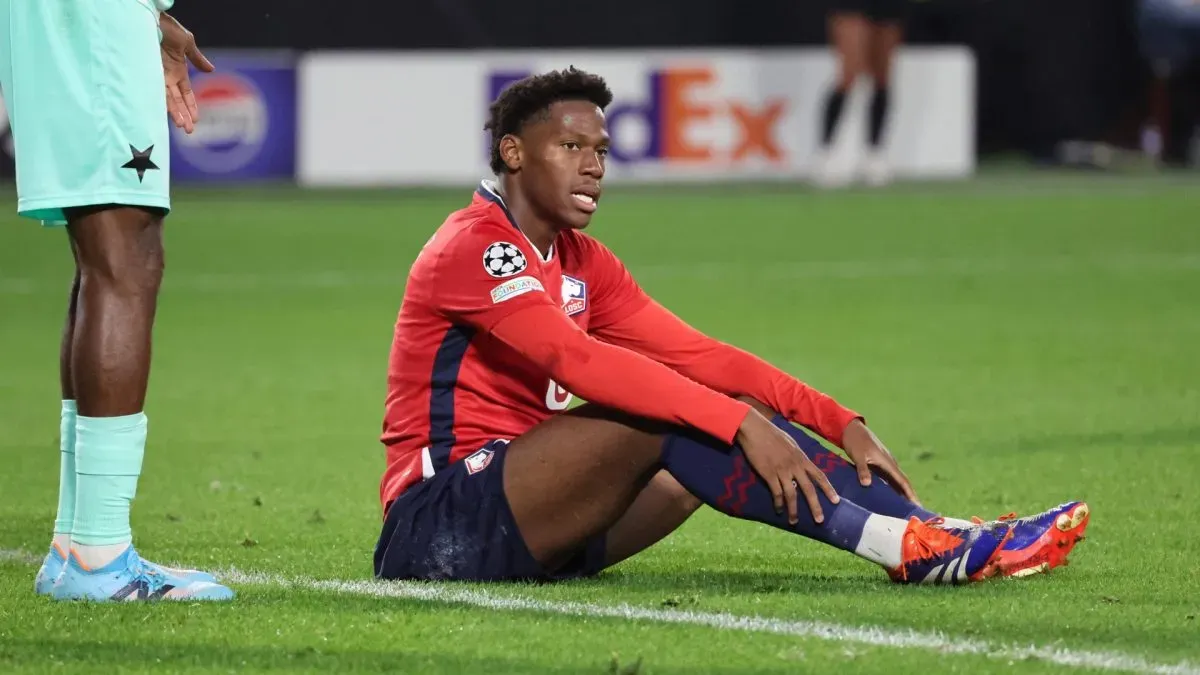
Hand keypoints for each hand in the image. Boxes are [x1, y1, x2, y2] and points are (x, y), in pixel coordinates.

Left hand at [159, 13, 214, 133]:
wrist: (150, 19)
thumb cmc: (168, 28)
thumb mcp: (187, 42)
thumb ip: (197, 58)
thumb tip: (211, 70)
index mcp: (177, 70)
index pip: (186, 94)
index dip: (191, 106)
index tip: (196, 120)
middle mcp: (166, 76)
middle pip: (177, 101)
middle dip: (184, 115)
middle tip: (189, 131)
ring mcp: (156, 75)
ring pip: (167, 99)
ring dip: (175, 113)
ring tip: (181, 126)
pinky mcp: (146, 73)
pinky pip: (155, 91)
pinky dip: (162, 103)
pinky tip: (167, 114)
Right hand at [736, 410, 839, 524]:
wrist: (755, 429)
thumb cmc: (772, 434)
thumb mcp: (791, 443)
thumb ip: (798, 456)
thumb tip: (802, 464)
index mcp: (802, 458)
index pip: (819, 476)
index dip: (828, 489)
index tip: (836, 501)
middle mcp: (795, 466)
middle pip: (808, 489)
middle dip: (815, 506)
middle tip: (820, 520)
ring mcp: (782, 470)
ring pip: (792, 495)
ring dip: (794, 510)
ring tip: (794, 521)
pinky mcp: (769, 474)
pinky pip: (776, 492)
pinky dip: (778, 503)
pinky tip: (778, 509)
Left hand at [841, 419, 920, 504]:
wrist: (851, 428)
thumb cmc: (855, 441)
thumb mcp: (858, 455)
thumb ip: (863, 469)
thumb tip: (867, 484)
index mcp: (888, 462)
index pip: (902, 481)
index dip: (910, 494)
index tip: (918, 505)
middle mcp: (890, 463)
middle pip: (903, 482)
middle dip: (910, 496)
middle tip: (916, 512)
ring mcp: (885, 463)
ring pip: (897, 481)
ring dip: (902, 493)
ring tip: (906, 508)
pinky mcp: (879, 463)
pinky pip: (890, 478)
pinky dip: (893, 487)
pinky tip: (892, 496)